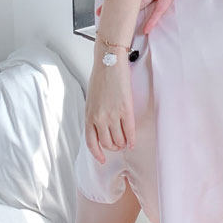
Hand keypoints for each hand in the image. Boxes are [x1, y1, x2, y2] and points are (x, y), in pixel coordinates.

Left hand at [84, 45, 135, 163]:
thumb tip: (100, 127)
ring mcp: (113, 115)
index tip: (102, 159)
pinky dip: (132, 139)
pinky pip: (130, 131)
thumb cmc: (100, 78)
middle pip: (107, 143)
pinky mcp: (126, 109)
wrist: (109, 63)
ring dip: (122, 144)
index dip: (97, 153)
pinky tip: (133, 142)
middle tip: (118, 146)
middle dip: (113, 147)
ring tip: (125, 143)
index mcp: (89, 115)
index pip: (91, 142)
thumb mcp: (91, 99)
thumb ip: (94, 114)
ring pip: (119, 139)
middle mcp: (99, 118)